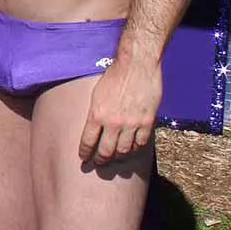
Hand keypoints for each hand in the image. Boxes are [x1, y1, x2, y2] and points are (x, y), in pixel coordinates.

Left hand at [78, 52, 162, 166]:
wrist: (137, 65)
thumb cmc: (114, 75)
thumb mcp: (96, 93)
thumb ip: (96, 113)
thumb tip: (95, 127)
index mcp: (96, 114)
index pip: (87, 141)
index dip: (85, 153)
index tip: (83, 158)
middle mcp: (113, 122)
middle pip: (106, 151)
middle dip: (100, 160)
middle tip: (98, 163)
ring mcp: (131, 123)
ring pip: (123, 150)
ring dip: (118, 157)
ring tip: (114, 158)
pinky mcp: (147, 122)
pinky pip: (140, 143)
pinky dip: (135, 148)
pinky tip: (131, 148)